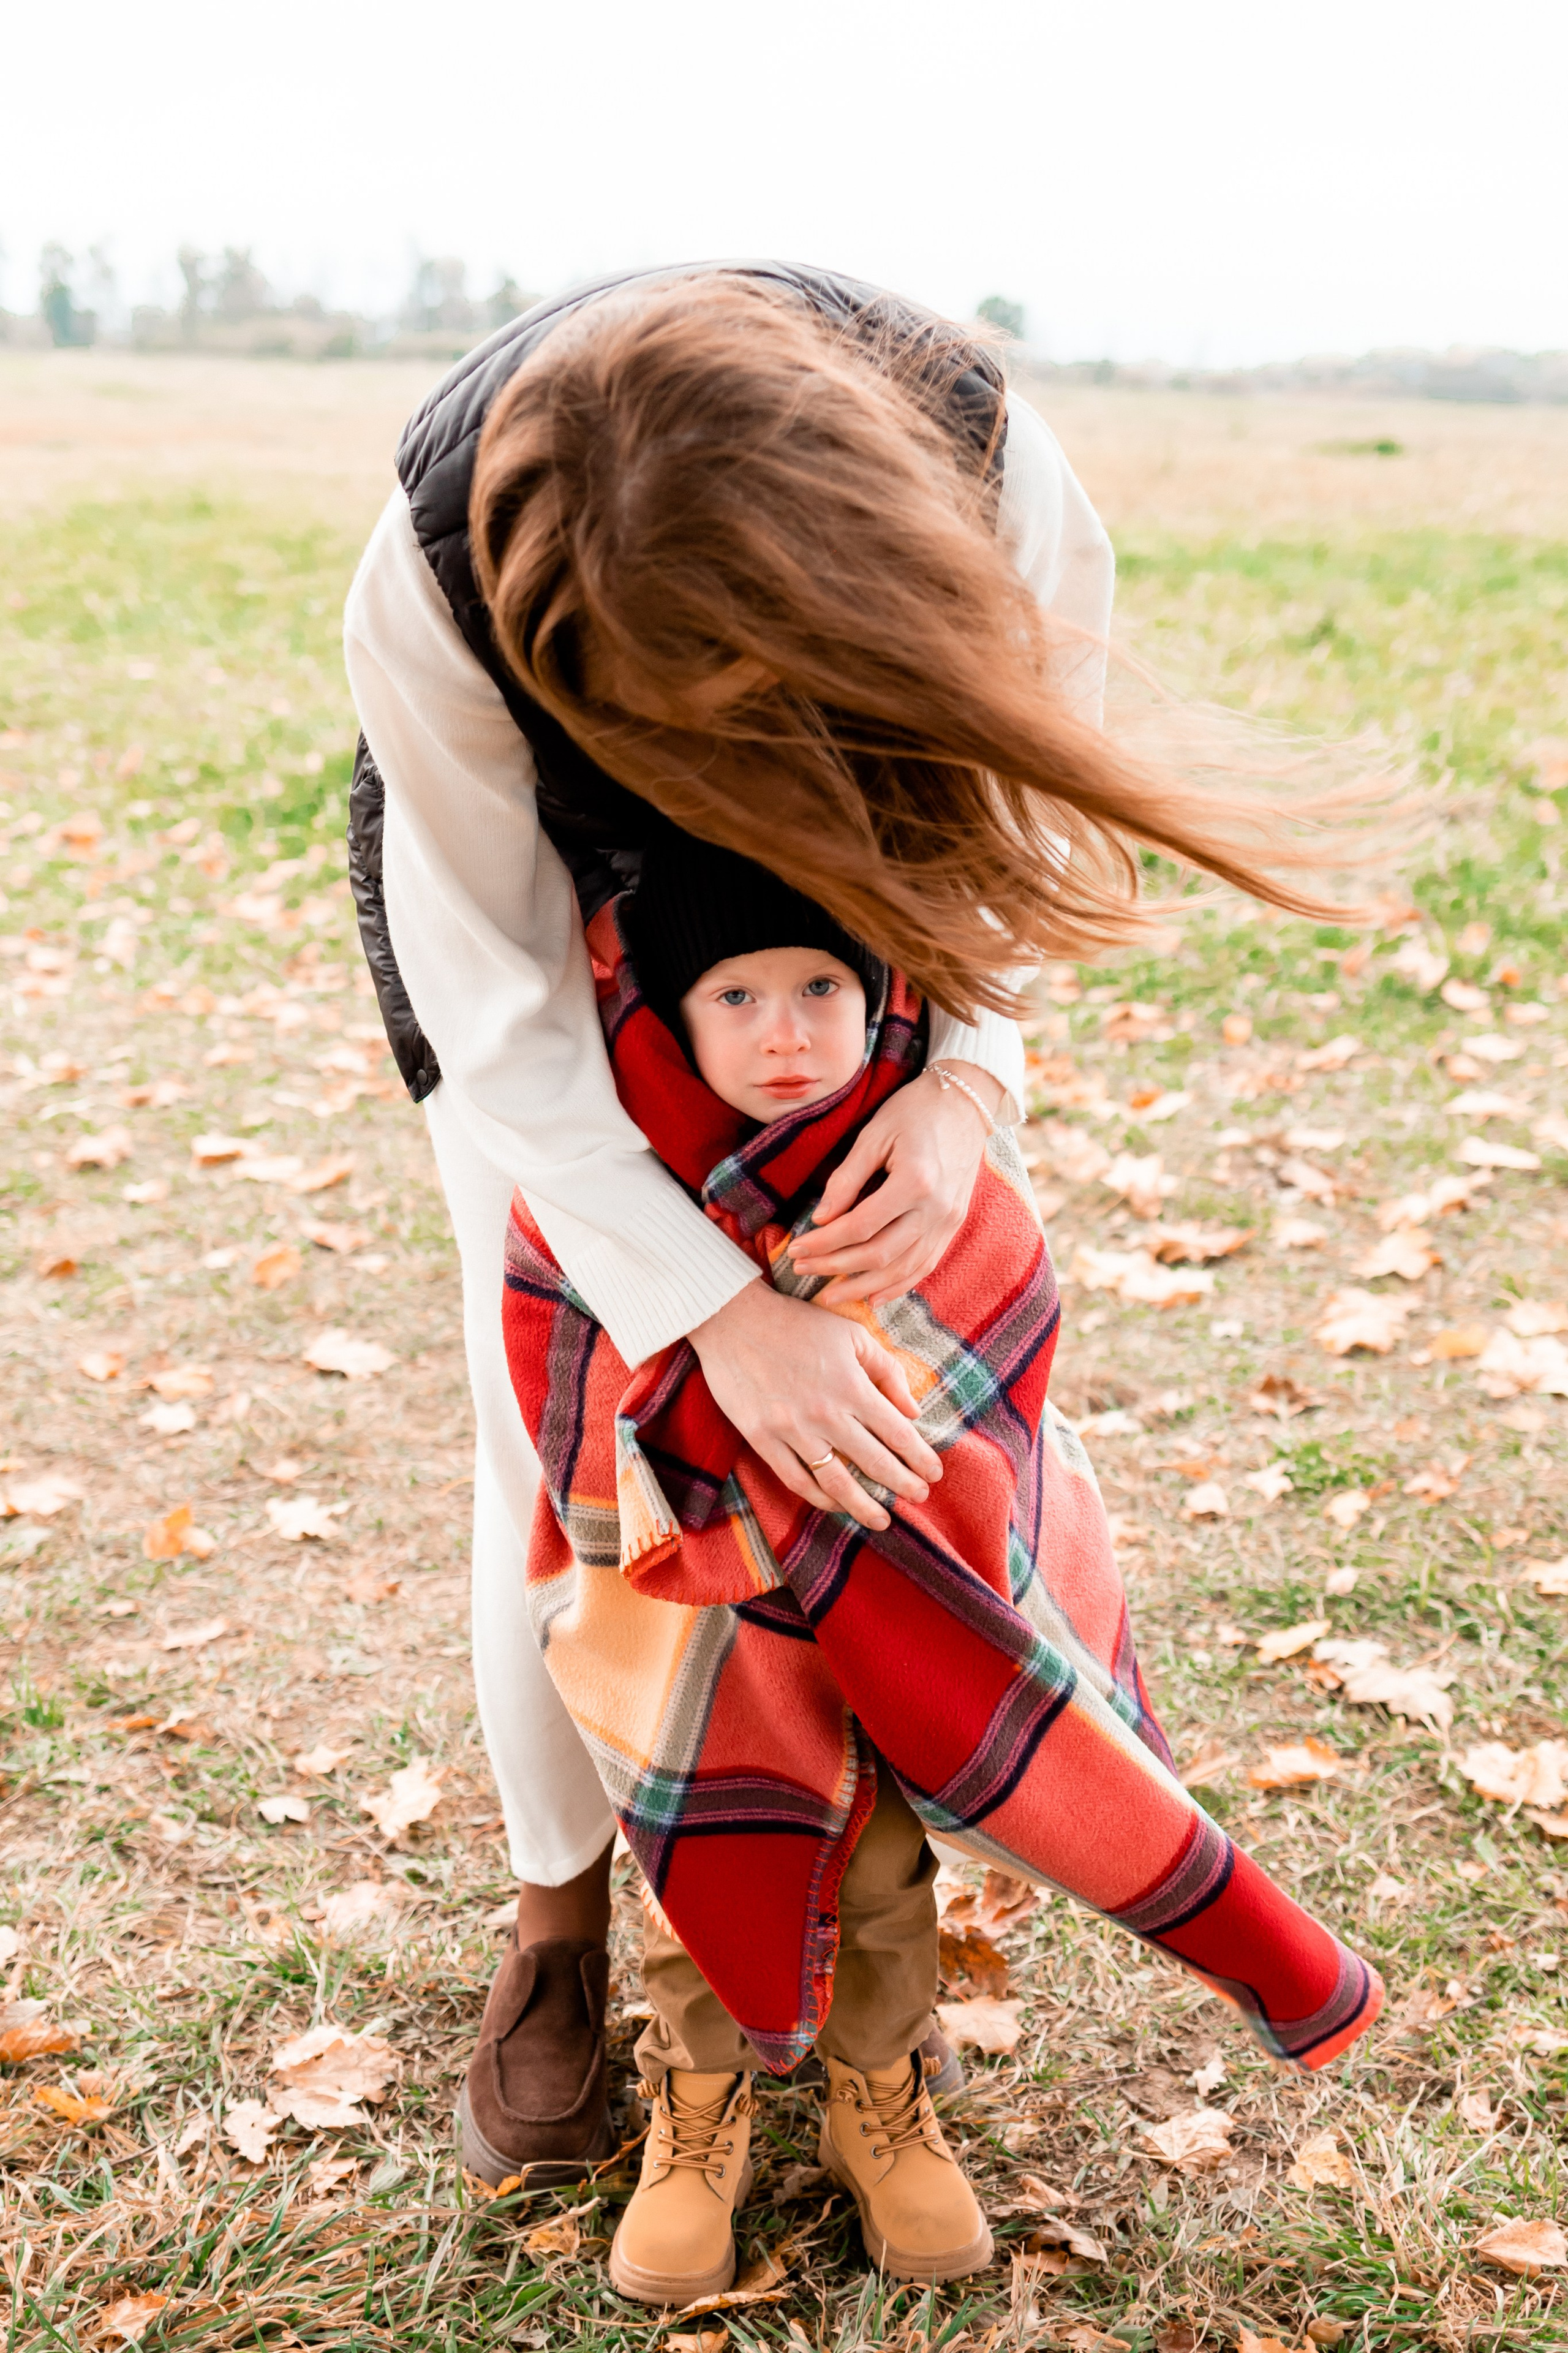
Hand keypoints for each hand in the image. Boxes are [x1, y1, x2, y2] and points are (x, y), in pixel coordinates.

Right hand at [688, 1280, 942, 1532]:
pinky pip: (796, 1479)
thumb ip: (886, 1371)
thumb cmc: (797, 1324)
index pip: (897, 1433)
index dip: (919, 1458)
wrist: (734, 1320)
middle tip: (920, 1498)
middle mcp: (825, 1413)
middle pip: (873, 1462)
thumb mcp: (851, 1335)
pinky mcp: (762, 1439)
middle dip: (902, 1485)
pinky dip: (819, 1498)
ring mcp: (791, 1430)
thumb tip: (913, 1411)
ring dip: (863, 1505)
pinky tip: (836, 1505)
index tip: (934, 1473)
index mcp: (851, 1386)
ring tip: (882, 1519)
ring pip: (836, 1482)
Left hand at [789, 1061, 1001, 1307]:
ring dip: (863, 1286)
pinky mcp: (954, 1226)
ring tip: (830, 1293)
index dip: (824, 1242)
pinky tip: (873, 1297)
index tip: (796, 1248)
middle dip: (835, 1267)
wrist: (965, 1104)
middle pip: (878, 1254)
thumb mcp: (874, 1135)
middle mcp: (936, 1209)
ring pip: (902, 1269)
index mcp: (915, 1181)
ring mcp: (948, 1221)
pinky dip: (898, 1286)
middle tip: (802, 1268)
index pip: (859, 1226)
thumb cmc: (914, 1112)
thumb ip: (847, 1178)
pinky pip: (924, 1266)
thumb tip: (821, 1218)